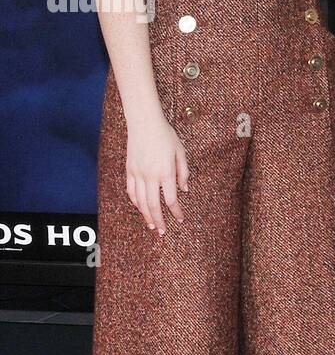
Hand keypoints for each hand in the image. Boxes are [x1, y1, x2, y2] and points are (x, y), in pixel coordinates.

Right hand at [126, 113, 188, 233]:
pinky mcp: (129, 169)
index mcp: (165, 172)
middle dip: (159, 220)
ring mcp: (137, 173)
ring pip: (140, 201)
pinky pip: (131, 190)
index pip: (171, 199)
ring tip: (151, 225)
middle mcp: (150, 175)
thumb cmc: (166, 135)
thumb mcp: (181, 152)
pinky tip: (140, 208)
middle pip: (153, 205)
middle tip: (162, 232)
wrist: (144, 122)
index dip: (176, 212)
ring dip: (146, 215)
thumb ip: (183, 172)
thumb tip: (184, 190)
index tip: (180, 219)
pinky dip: (135, 202)